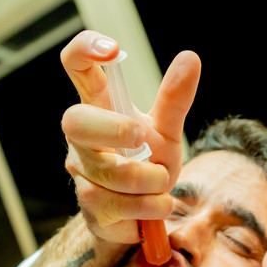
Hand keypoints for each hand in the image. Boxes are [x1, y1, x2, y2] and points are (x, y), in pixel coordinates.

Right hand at [60, 30, 200, 245]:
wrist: (144, 217)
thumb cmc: (148, 165)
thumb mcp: (165, 131)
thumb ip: (174, 99)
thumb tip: (191, 57)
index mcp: (99, 108)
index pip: (76, 67)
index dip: (85, 49)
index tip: (113, 49)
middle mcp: (82, 137)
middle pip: (75, 122)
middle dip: (113, 130)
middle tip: (141, 138)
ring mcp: (83, 172)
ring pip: (110, 172)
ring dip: (150, 179)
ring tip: (162, 182)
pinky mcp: (91, 206)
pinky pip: (121, 204)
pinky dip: (152, 205)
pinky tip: (158, 204)